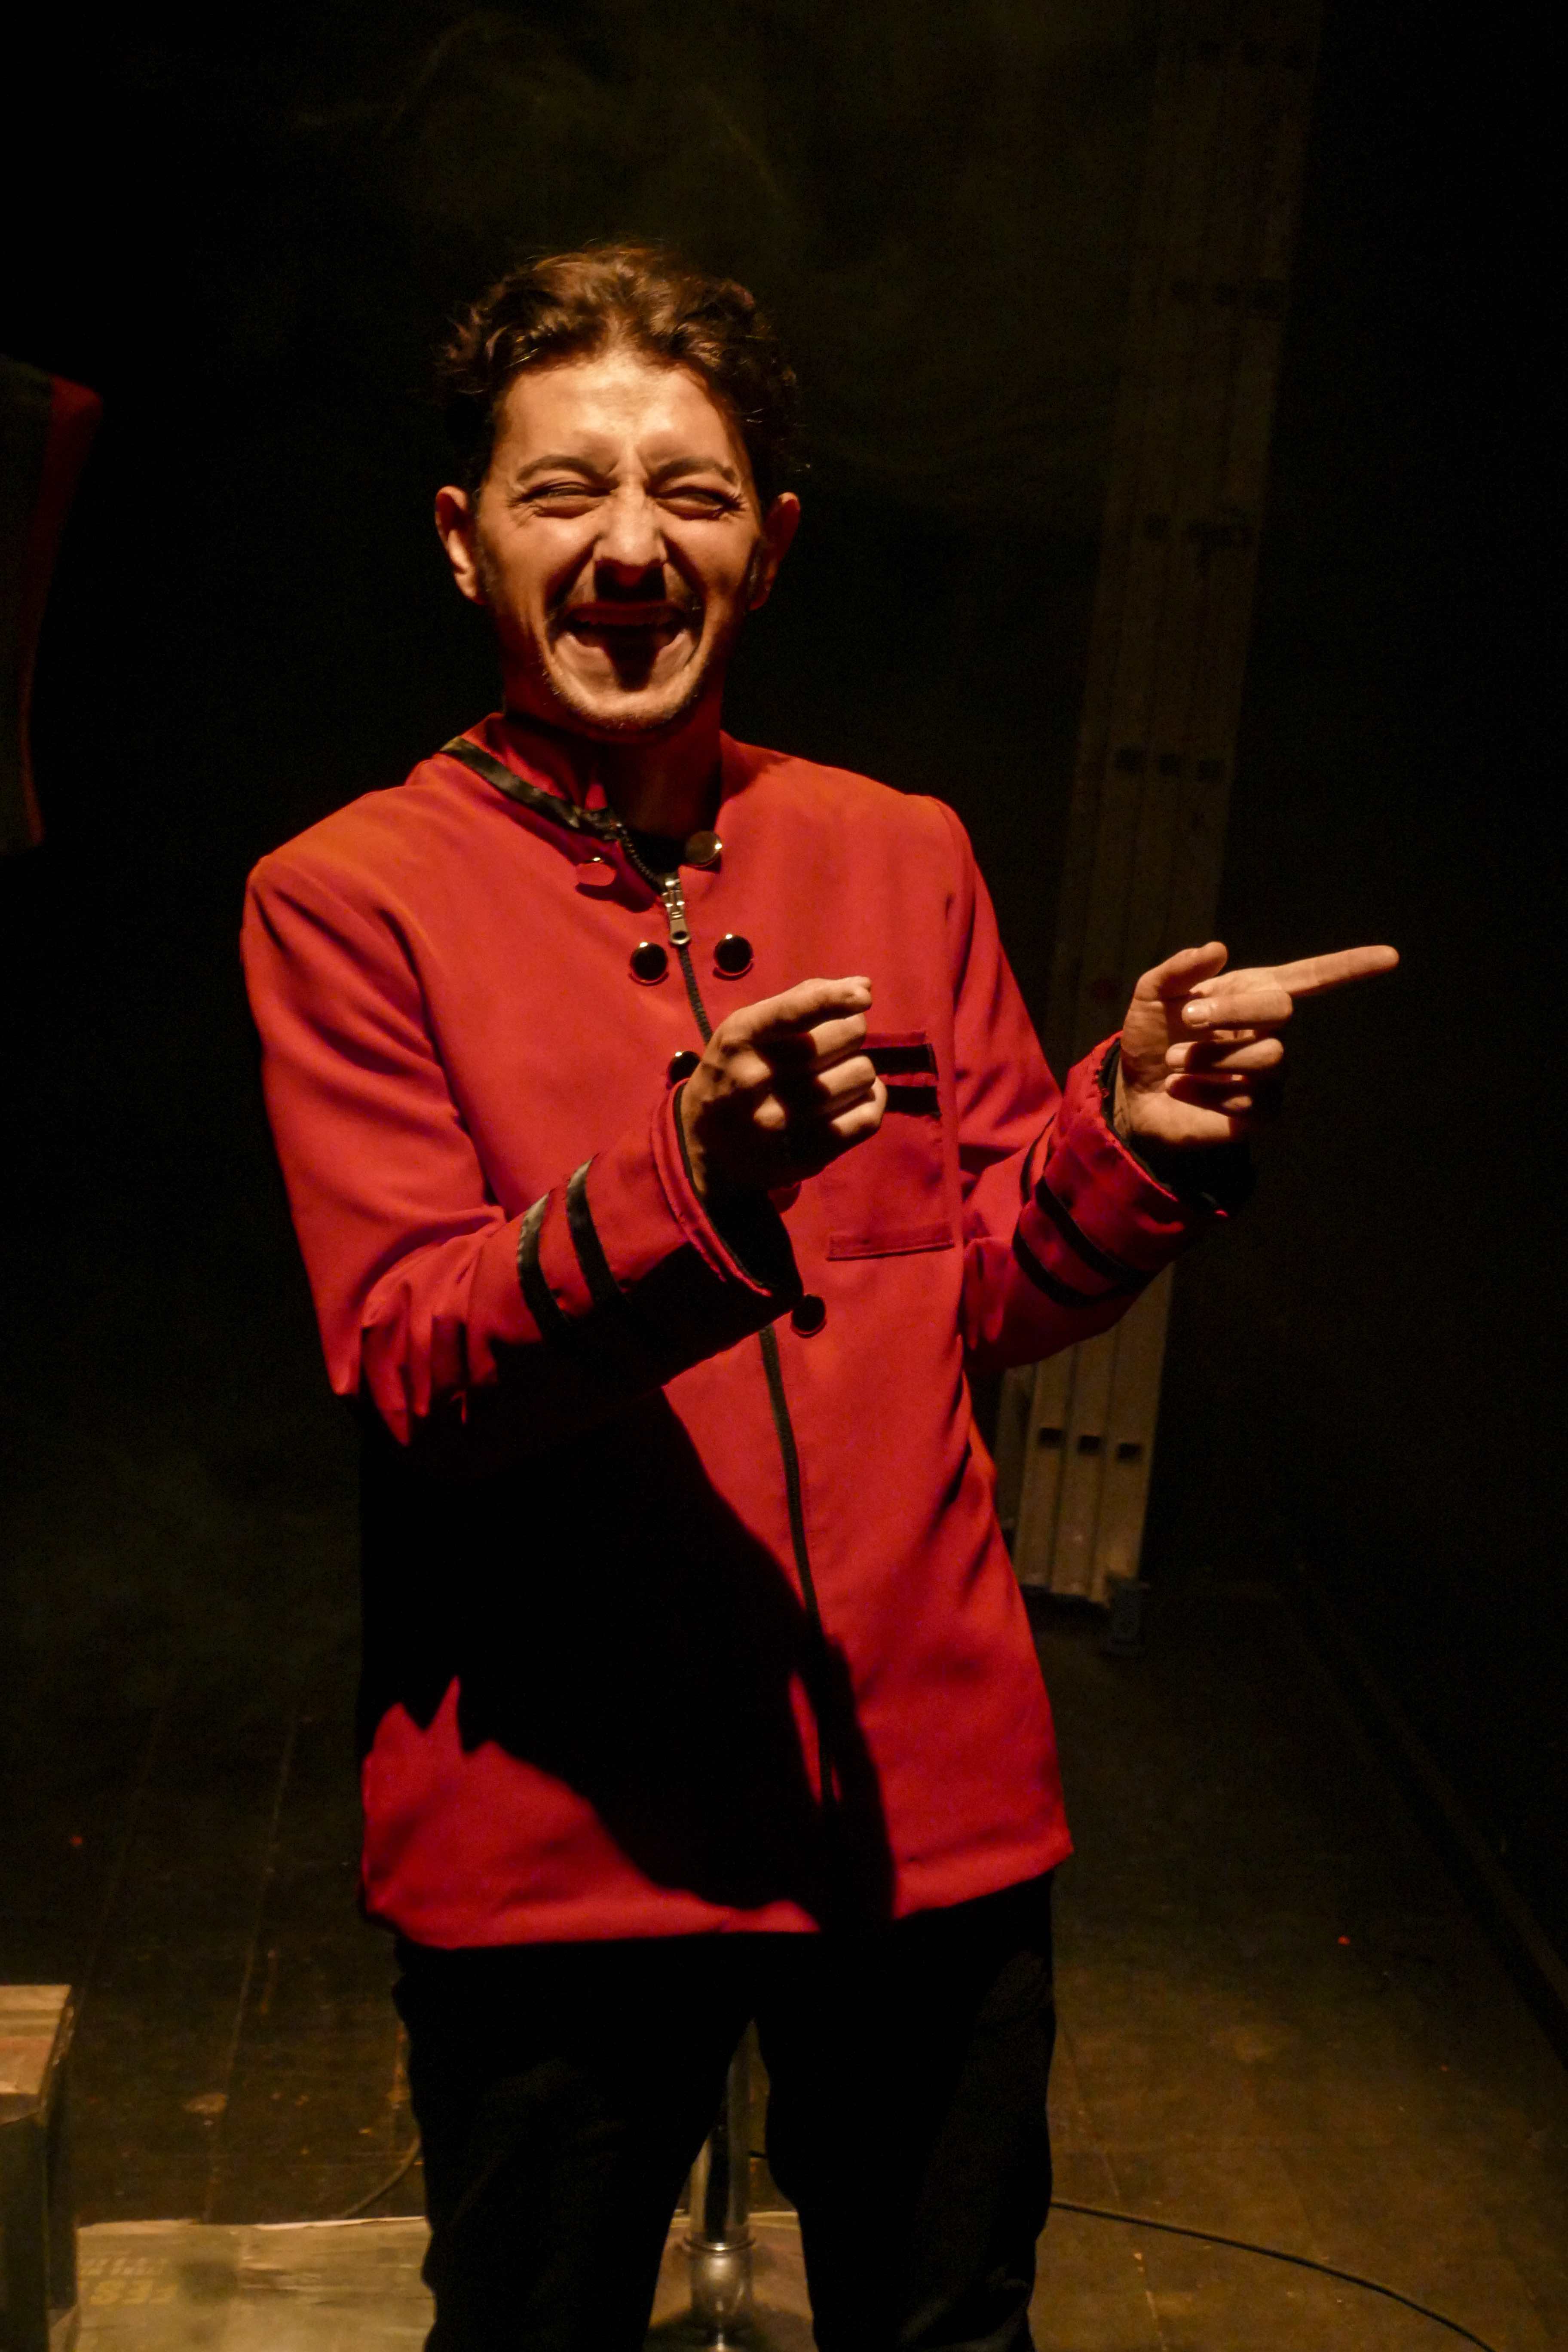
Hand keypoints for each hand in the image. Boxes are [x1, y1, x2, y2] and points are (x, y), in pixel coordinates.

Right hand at [679, 976, 886, 1201]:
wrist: (706, 1147)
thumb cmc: (735, 1072)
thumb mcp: (747, 1028)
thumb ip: (800, 1000)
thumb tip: (863, 986)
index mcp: (741, 1038)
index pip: (795, 1011)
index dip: (836, 999)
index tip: (863, 997)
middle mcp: (757, 1079)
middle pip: (847, 1037)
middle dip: (850, 1034)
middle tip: (832, 1046)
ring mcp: (782, 1120)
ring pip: (863, 1075)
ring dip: (858, 1070)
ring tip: (833, 1077)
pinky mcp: (806, 1153)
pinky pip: (868, 1117)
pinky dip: (870, 1101)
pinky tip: (850, 1099)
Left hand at [1114, 939, 1398, 1149]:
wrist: (1134, 1090)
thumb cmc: (1151, 1037)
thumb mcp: (1151, 995)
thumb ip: (1179, 970)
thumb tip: (1217, 949)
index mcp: (1252, 993)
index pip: (1312, 978)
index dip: (1350, 966)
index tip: (1391, 957)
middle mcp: (1269, 1031)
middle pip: (1280, 1011)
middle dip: (1231, 1012)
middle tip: (1187, 1021)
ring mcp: (1269, 1073)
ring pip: (1265, 1058)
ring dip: (1210, 1058)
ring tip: (1175, 1063)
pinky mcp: (1260, 1112)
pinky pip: (1252, 1101)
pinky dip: (1207, 1093)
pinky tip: (1182, 1089)